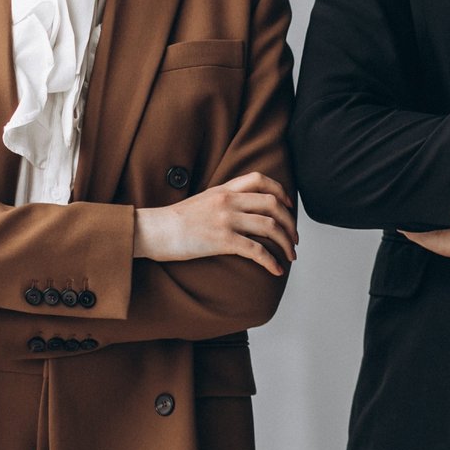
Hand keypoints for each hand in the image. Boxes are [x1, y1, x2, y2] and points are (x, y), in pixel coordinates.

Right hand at [134, 172, 297, 275]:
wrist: (154, 230)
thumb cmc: (176, 221)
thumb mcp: (203, 201)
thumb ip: (224, 200)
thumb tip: (244, 210)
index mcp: (224, 189)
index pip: (260, 179)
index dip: (280, 192)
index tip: (288, 207)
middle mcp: (229, 201)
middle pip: (273, 205)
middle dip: (290, 223)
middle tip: (294, 238)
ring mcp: (226, 220)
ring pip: (270, 227)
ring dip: (285, 243)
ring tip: (290, 255)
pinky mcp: (222, 240)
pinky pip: (256, 250)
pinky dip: (271, 261)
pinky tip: (276, 269)